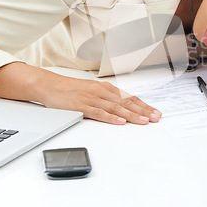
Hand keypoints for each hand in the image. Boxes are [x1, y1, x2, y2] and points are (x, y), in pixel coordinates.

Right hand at [42, 77, 162, 124]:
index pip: (130, 98)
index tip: (155, 112)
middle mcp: (102, 92)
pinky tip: (120, 122)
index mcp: (106, 88)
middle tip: (156, 118)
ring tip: (144, 121)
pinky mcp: (81, 106)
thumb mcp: (93, 91)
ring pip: (116, 107)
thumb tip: (125, 108)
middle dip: (143, 111)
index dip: (144, 106)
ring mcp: (92, 98)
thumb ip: (108, 99)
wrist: (50, 85)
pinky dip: (111, 118)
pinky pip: (99, 113)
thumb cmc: (71, 89)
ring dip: (132, 115)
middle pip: (127, 102)